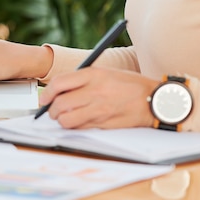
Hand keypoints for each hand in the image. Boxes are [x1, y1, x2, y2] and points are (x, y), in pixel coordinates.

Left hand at [38, 66, 158, 128]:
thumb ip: (83, 78)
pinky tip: (79, 121)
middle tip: (52, 109)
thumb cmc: (130, 84)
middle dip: (51, 109)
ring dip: (61, 120)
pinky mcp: (104, 123)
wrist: (154, 100)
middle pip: (60, 104)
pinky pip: (80, 127)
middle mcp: (95, 91)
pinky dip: (74, 126)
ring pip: (67, 120)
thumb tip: (59, 89)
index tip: (44, 97)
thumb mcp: (106, 72)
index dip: (47, 92)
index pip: (60, 83)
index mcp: (94, 75)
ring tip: (64, 116)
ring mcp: (99, 109)